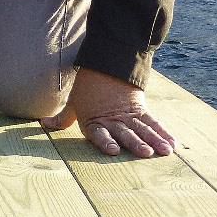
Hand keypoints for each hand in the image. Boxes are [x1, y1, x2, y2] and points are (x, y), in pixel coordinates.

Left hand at [41, 67, 175, 157]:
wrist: (106, 63)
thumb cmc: (87, 87)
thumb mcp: (74, 102)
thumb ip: (63, 118)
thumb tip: (45, 125)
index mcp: (95, 121)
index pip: (100, 134)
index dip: (107, 142)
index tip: (114, 150)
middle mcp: (113, 120)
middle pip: (126, 132)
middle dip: (137, 143)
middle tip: (146, 153)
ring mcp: (129, 115)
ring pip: (143, 129)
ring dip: (154, 140)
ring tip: (164, 151)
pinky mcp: (141, 109)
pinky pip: (154, 122)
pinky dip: (163, 132)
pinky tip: (172, 144)